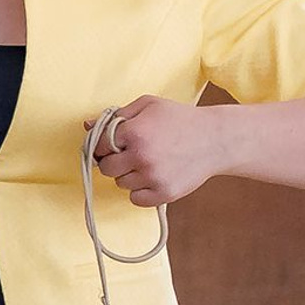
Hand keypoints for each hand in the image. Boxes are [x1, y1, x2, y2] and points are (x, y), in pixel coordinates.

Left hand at [87, 96, 226, 206]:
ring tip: (150, 162)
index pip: (98, 146)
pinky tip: (154, 176)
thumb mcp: (149, 105)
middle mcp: (141, 156)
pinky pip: (135, 199)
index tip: (115, 145)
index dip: (104, 145)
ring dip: (129, 175)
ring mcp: (152, 177)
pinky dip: (141, 191)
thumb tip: (86, 126)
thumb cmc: (180, 119)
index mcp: (134, 132)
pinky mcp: (163, 194)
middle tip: (132, 154)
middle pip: (106, 168)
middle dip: (114, 161)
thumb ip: (116, 115)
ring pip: (121, 184)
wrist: (217, 139)